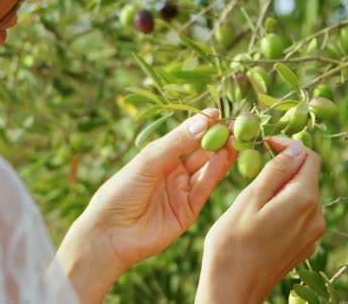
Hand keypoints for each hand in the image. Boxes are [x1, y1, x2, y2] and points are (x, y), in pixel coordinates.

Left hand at [57, 109, 237, 302]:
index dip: (202, 125)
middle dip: (218, 138)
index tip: (219, 113)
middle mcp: (174, 171)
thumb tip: (203, 121)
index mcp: (160, 156)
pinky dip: (215, 172)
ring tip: (236, 138)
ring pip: (207, 168)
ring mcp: (182, 190)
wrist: (110, 234)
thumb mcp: (147, 162)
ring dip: (222, 153)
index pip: (186, 136)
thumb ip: (175, 143)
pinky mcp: (188, 210)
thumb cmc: (120, 192)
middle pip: (201, 151)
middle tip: (237, 125)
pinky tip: (224, 157)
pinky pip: (204, 187)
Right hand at [196, 136, 325, 303]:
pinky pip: (298, 215)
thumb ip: (275, 172)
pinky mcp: (303, 246)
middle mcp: (316, 217)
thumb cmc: (232, 243)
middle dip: (283, 165)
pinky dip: (282, 206)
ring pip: (301, 196)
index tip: (265, 142)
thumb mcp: (249, 200)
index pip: (309, 157)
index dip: (288, 145)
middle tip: (253, 167)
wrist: (232, 289)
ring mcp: (311, 234)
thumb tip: (295, 148)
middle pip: (306, 176)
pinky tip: (259, 215)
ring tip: (252, 193)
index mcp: (304, 200)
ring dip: (281, 187)